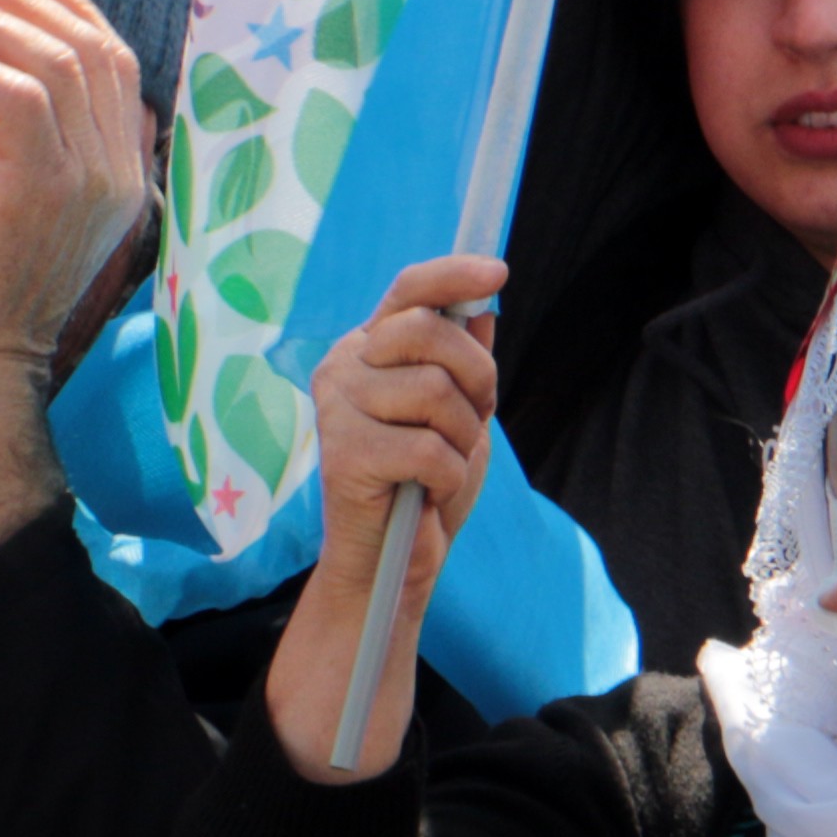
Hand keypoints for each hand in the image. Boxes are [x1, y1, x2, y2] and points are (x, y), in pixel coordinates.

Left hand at [0, 0, 151, 386]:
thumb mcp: (14, 184)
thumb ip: (24, 126)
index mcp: (121, 167)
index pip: (114, 60)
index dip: (69, 5)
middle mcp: (118, 170)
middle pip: (87, 49)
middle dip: (18, 5)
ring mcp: (89, 181)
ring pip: (55, 65)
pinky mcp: (42, 190)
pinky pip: (20, 102)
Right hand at [266, 253, 505, 770]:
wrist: (392, 564)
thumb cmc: (426, 483)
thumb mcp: (460, 411)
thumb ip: (464, 358)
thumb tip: (484, 302)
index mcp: (367, 348)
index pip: (407, 290)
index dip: (454, 276)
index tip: (498, 272)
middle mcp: (343, 367)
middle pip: (431, 334)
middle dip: (476, 380)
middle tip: (470, 422)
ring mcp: (337, 409)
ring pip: (436, 392)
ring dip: (463, 437)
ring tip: (442, 464)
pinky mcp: (344, 456)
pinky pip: (430, 448)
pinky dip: (448, 476)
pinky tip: (428, 492)